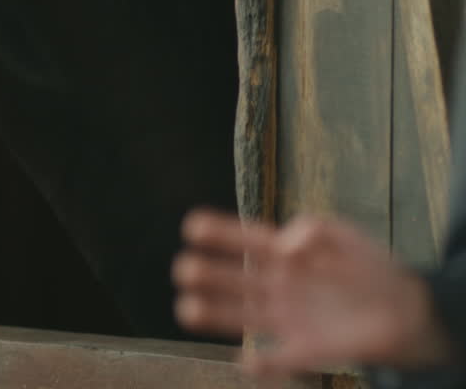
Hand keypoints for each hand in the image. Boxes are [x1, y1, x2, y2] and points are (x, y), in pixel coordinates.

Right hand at [172, 209, 453, 377]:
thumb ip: (316, 230)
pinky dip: (262, 365)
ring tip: (186, 309)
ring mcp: (287, 319)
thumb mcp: (347, 236)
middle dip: (206, 274)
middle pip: (233, 280)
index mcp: (283, 255)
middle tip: (184, 269)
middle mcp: (277, 287)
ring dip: (214, 315)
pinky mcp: (305, 350)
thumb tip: (285, 242)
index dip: (219, 233)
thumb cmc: (371, 267)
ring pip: (242, 317)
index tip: (192, 226)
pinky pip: (278, 359)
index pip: (245, 241)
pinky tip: (247, 363)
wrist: (406, 312)